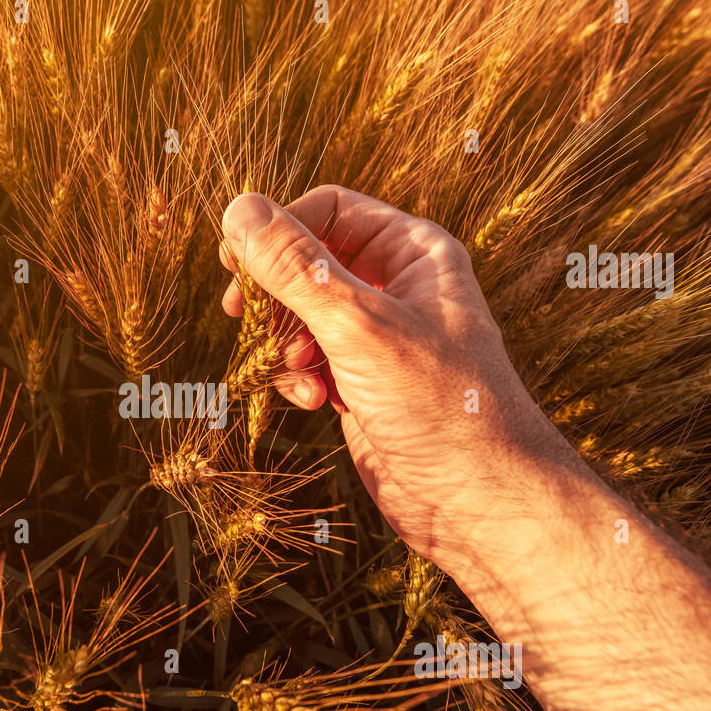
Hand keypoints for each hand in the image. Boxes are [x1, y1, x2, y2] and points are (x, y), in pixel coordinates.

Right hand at [219, 186, 579, 574]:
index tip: (234, 262)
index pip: (329, 210)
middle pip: (307, 264)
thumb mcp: (359, 324)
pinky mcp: (361, 386)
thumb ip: (297, 267)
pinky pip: (306, 363)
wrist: (475, 500)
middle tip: (243, 315)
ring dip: (283, 343)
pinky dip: (297, 379)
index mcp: (414, 253)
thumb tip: (240, 209)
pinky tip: (312, 402)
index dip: (278, 230)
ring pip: (300, 317)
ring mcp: (377, 340)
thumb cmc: (440, 404)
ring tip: (298, 370)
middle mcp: (397, 288)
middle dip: (275, 294)